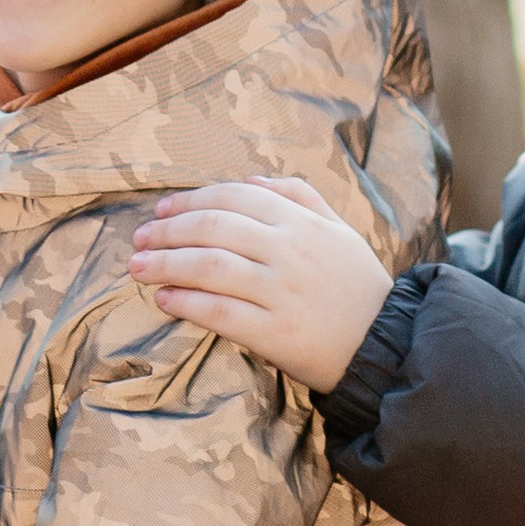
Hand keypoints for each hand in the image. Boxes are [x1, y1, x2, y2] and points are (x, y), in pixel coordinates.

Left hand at [128, 179, 394, 392]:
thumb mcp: (340, 231)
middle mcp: (290, 251)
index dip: (191, 200)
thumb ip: (300, 197)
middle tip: (139, 239)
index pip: (234, 198)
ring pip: (209, 267)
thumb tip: (251, 181)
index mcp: (302, 223)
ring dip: (165, 264)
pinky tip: (164, 299)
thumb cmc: (358, 287)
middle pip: (213, 228)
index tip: (161, 210)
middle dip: (167, 231)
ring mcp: (282, 292)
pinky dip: (186, 303)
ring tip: (137, 268)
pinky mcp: (276, 333)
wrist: (387, 344)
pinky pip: (220, 312)